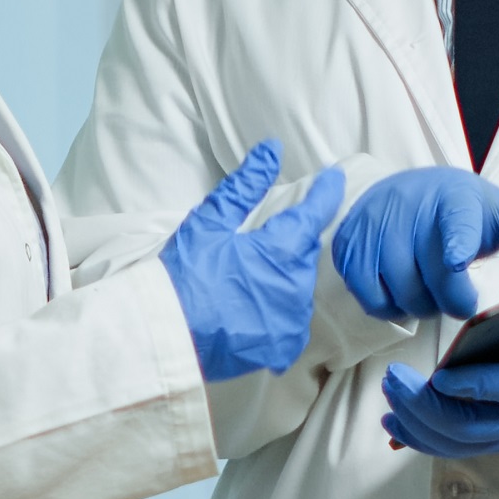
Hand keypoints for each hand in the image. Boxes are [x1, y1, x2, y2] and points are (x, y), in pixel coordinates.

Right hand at [161, 140, 345, 381]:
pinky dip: (281, 309)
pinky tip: (257, 306)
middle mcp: (296, 288)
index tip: (334, 179)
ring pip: (299, 287)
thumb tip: (271, 150)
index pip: (314, 214)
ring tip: (253, 276)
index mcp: (281, 252)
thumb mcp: (209, 222)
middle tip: (265, 239)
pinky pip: (293, 320)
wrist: (164, 336)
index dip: (326, 193)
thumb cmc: (184, 274)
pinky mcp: (283, 347)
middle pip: (304, 253)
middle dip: (291, 241)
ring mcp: (292, 321)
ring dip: (284, 276)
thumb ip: (245, 185)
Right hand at [332, 167, 498, 321]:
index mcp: (455, 201)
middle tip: (457, 292)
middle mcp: (409, 210)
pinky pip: (371, 297)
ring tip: (430, 288)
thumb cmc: (459, 208)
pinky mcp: (349, 248)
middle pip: (431, 279)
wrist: (404, 189)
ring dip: (420, 303)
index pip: (455, 224)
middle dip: (449, 299)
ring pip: (400, 292)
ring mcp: (374, 228)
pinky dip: (389, 304)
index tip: (456, 260)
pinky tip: (403, 290)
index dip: (454, 244)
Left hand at [381, 286, 498, 456]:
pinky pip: (454, 448)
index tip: (442, 374)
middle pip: (471, 426)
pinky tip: (393, 418)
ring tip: (389, 391)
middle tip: (395, 378)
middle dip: (428, 407)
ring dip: (418, 422)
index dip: (478, 387)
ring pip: (457, 442)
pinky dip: (421, 437)